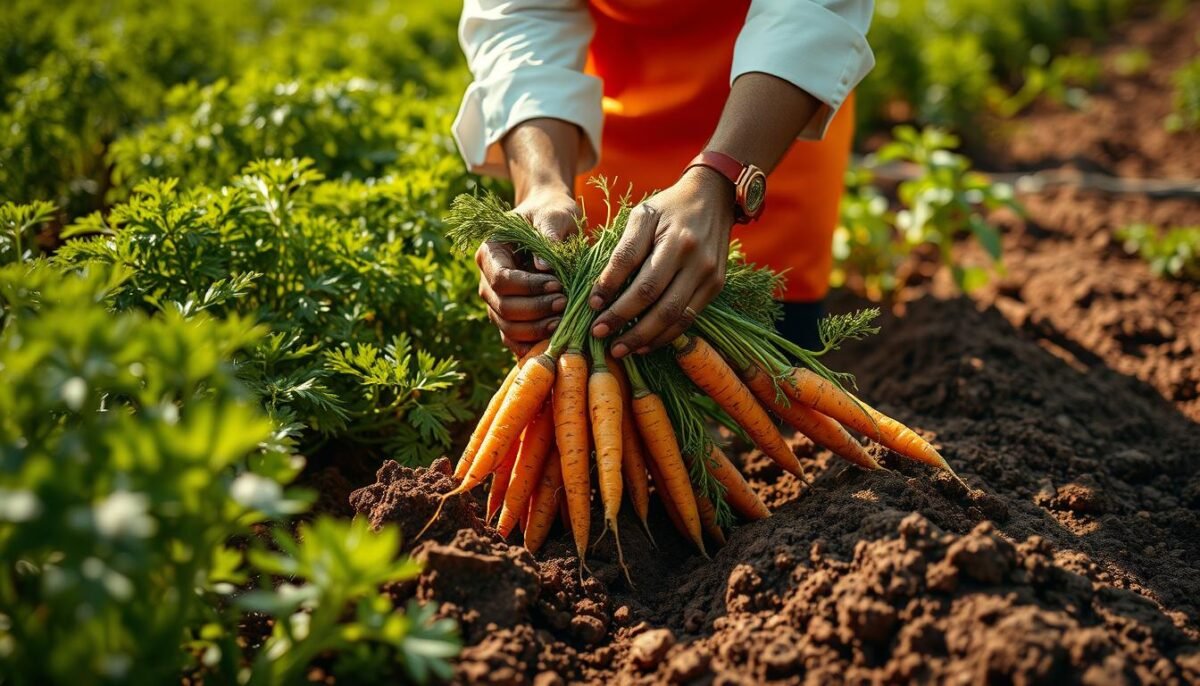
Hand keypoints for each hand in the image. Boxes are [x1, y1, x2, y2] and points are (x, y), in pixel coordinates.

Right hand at [476, 185, 579, 355]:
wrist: (551, 222)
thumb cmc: (552, 214)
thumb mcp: (554, 215)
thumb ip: (549, 235)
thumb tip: (544, 268)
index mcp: (490, 252)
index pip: (501, 279)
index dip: (528, 287)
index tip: (558, 284)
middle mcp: (486, 280)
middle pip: (503, 307)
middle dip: (535, 309)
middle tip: (566, 304)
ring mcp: (496, 301)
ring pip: (507, 327)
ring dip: (536, 329)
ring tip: (564, 320)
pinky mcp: (509, 317)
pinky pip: (514, 339)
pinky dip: (532, 344)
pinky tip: (555, 339)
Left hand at [588, 166, 734, 356]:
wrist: (713, 196)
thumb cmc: (669, 206)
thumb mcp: (641, 217)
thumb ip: (623, 252)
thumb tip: (601, 291)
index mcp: (676, 241)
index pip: (641, 279)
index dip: (615, 297)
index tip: (592, 309)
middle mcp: (697, 261)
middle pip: (658, 304)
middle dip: (626, 323)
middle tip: (600, 336)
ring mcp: (709, 276)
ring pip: (675, 318)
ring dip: (645, 337)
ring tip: (621, 348)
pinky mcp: (715, 286)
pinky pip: (688, 318)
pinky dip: (665, 335)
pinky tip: (645, 343)